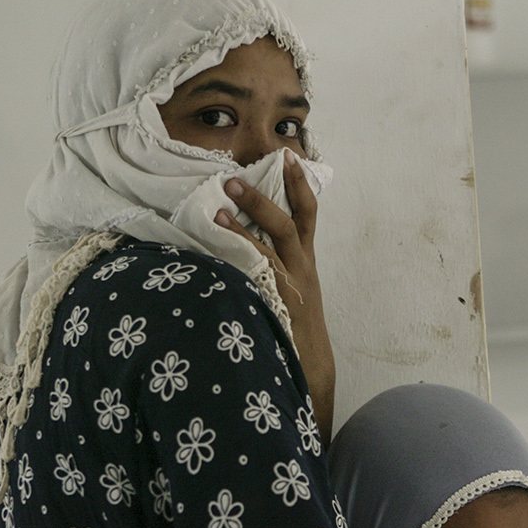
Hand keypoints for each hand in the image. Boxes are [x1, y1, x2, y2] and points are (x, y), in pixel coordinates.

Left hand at [216, 151, 335, 441]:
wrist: (311, 371)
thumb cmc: (293, 331)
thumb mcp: (292, 292)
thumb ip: (274, 265)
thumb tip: (243, 241)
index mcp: (306, 262)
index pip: (308, 215)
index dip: (300, 184)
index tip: (288, 156)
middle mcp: (302, 269)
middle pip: (289, 222)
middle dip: (264, 196)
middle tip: (234, 177)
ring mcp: (291, 286)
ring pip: (272, 245)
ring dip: (247, 222)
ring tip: (220, 206)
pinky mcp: (277, 304)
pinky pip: (259, 275)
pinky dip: (240, 256)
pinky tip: (216, 246)